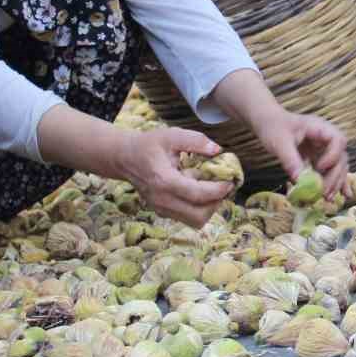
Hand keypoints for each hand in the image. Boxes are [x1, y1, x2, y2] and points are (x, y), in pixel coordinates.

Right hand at [112, 127, 232, 225]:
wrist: (126, 158)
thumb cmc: (150, 145)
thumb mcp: (172, 135)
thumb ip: (196, 141)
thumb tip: (218, 150)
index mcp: (164, 180)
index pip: (198, 194)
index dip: (219, 190)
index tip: (230, 181)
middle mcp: (162, 199)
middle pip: (198, 215)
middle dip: (216, 202)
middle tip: (222, 186)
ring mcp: (160, 208)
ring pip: (194, 221)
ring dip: (208, 208)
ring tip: (209, 189)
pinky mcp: (162, 212)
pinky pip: (187, 218)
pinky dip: (198, 208)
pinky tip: (196, 191)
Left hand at [254, 109, 349, 197]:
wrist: (267, 123)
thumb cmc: (274, 126)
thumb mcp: (280, 142)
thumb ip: (290, 159)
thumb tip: (300, 181)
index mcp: (320, 128)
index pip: (338, 140)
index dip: (333, 155)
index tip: (319, 167)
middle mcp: (326, 138)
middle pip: (341, 157)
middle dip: (334, 176)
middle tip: (323, 192)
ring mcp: (324, 149)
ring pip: (339, 166)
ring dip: (335, 182)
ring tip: (327, 198)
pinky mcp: (319, 158)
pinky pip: (331, 171)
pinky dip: (336, 183)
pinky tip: (343, 195)